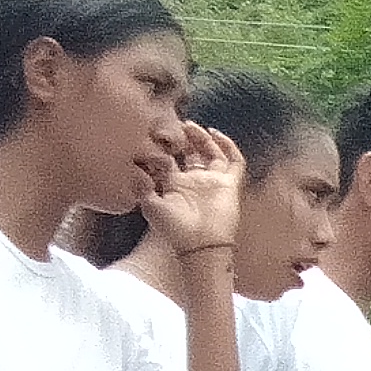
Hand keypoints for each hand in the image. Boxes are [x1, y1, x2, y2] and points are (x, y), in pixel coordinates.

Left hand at [143, 121, 245, 253]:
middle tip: (176, 127)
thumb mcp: (150, 206)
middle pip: (192, 153)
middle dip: (185, 139)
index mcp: (176, 185)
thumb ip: (141, 186)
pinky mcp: (230, 184)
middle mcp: (195, 181)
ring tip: (191, 127)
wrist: (201, 244)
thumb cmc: (175, 228)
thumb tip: (134, 167)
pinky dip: (228, 146)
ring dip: (202, 138)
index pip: (171, 160)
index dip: (163, 148)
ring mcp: (214, 181)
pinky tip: (215, 134)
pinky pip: (235, 161)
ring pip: (212, 153)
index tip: (155, 136)